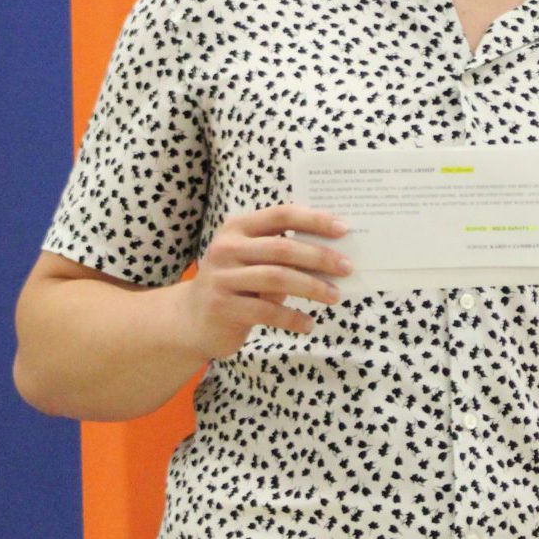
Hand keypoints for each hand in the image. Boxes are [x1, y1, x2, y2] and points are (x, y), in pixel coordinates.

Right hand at [169, 204, 351, 356]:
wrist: (192, 319)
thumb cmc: (236, 284)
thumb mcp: (253, 260)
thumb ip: (282, 252)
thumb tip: (334, 254)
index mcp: (238, 228)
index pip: (281, 215)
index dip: (314, 219)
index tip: (343, 228)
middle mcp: (227, 248)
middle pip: (283, 248)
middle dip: (320, 257)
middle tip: (347, 268)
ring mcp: (222, 278)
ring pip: (277, 279)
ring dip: (312, 287)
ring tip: (335, 296)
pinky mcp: (222, 307)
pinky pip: (267, 312)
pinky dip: (293, 318)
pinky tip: (309, 324)